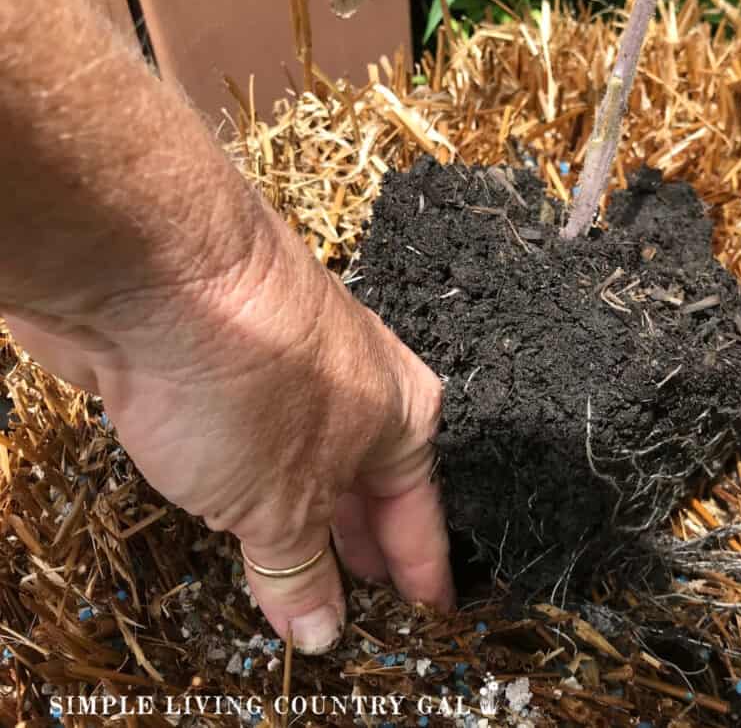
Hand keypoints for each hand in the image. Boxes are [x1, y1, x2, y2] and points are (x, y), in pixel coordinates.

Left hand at [4, 210, 454, 653]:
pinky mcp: (230, 365)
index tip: (428, 614)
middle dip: (358, 550)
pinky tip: (237, 519)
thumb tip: (318, 631)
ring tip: (296, 579)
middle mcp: (359, 389)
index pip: (421, 515)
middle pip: (367, 488)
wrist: (155, 266)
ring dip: (299, 522)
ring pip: (308, 464)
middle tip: (360, 609)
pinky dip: (253, 489)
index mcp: (404, 415)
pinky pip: (256, 446)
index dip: (421, 570)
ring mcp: (292, 372)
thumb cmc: (252, 378)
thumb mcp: (281, 503)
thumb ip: (299, 571)